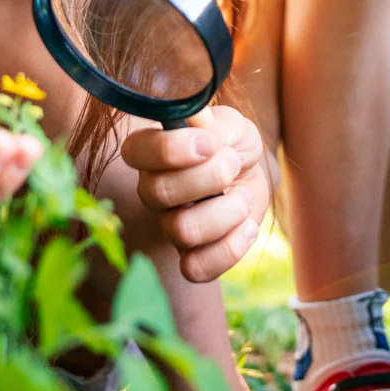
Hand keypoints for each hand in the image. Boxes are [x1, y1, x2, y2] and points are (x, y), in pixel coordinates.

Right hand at [120, 105, 268, 282]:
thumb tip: (195, 121)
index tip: (209, 142)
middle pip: (159, 192)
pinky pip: (196, 269)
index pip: (135, 151)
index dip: (171, 149)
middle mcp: (152, 190)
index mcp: (151, 151)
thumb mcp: (231, 125)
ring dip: (227, 211)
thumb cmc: (234, 145)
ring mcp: (169, 226)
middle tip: (233, 163)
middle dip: (209, 176)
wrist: (254, 178)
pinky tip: (247, 227)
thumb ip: (213, 124)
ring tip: (243, 195)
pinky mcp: (191, 257)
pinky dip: (230, 248)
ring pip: (181, 231)